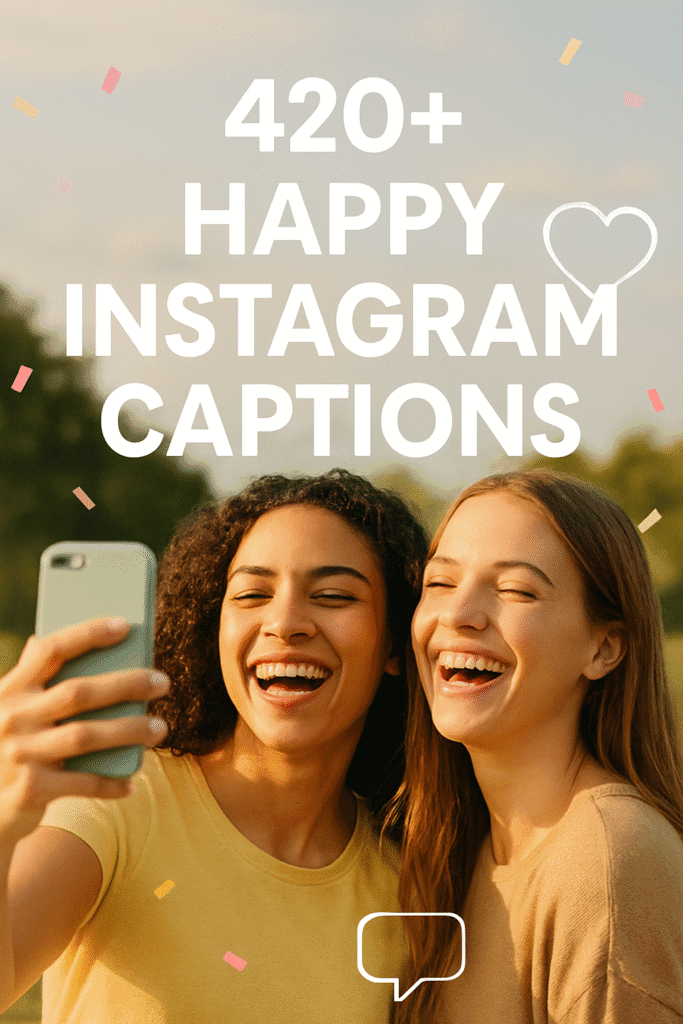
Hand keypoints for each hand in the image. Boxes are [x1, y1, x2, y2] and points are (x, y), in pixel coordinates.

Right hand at [0, 617, 168, 848]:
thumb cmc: (7, 750)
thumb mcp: (8, 711)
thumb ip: (26, 680)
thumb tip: (41, 639)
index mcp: (9, 690)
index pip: (51, 650)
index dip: (88, 634)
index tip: (124, 626)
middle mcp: (12, 718)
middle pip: (79, 692)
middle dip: (127, 684)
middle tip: (162, 682)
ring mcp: (19, 754)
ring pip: (87, 735)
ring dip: (130, 730)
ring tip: (159, 728)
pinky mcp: (29, 789)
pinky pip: (84, 782)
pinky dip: (111, 783)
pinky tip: (132, 782)